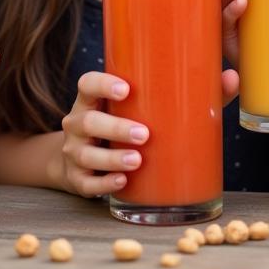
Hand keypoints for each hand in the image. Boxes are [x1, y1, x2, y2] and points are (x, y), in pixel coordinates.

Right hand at [59, 72, 148, 197]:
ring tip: (137, 160)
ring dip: (113, 158)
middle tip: (144, 134)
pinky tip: (122, 181)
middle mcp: (75, 126)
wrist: (73, 161)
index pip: (87, 85)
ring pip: (87, 155)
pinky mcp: (76, 179)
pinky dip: (104, 183)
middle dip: (116, 128)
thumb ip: (138, 102)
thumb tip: (195, 99)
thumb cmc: (106, 128)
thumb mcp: (113, 111)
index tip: (126, 89)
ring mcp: (72, 153)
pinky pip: (87, 183)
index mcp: (86, 103)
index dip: (103, 84)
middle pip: (88, 123)